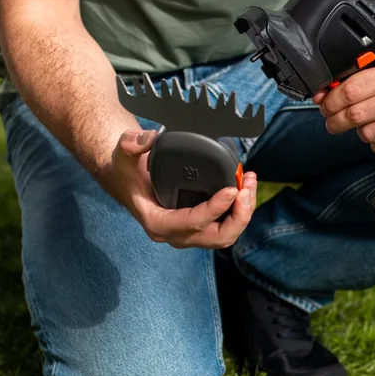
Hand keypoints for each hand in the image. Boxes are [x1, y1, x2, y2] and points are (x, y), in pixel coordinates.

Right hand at [100, 129, 257, 248]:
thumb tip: (151, 138)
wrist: (125, 178)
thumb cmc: (126, 168)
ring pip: (226, 235)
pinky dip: (239, 211)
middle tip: (246, 189)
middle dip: (239, 216)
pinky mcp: (199, 227)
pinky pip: (225, 226)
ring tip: (250, 184)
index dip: (215, 209)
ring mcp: (188, 233)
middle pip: (217, 237)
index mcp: (157, 222)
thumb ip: (132, 142)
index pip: (193, 223)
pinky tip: (245, 188)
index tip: (232, 190)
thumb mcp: (124, 151)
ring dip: (243, 213)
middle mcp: (175, 234)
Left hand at [314, 52, 374, 156]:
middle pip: (357, 115)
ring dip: (361, 130)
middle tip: (332, 120)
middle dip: (337, 120)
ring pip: (369, 135)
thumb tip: (324, 93)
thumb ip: (359, 73)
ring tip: (367, 121)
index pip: (352, 91)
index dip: (332, 101)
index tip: (325, 105)